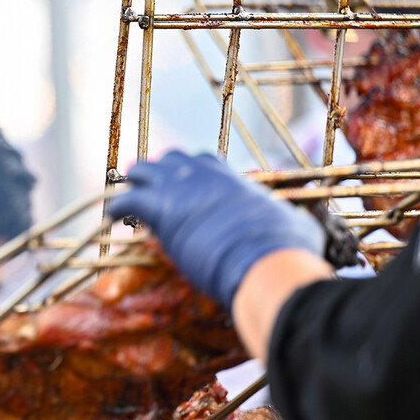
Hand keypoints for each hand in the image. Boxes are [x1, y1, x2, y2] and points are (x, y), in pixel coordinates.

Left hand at [106, 151, 323, 308]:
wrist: (266, 260)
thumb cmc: (286, 249)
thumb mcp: (297, 224)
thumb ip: (295, 218)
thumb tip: (309, 223)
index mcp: (232, 180)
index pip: (205, 163)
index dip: (192, 173)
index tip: (187, 186)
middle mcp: (204, 175)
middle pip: (171, 160)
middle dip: (159, 171)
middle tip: (151, 186)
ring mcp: (181, 187)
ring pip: (144, 170)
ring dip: (134, 181)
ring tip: (125, 194)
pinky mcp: (161, 208)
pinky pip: (126, 199)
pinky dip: (116, 206)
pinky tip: (110, 215)